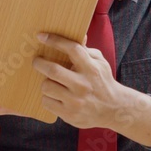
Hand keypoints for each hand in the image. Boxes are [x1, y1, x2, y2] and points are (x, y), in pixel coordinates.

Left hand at [33, 33, 150, 146]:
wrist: (113, 109)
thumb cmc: (102, 82)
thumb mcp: (99, 63)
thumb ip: (86, 50)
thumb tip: (78, 36)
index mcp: (91, 69)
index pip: (72, 49)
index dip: (55, 40)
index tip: (42, 36)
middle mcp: (83, 85)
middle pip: (52, 70)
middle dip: (39, 63)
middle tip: (37, 60)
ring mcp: (75, 101)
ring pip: (46, 86)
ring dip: (46, 82)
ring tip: (51, 82)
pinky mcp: (69, 115)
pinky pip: (47, 102)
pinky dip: (48, 97)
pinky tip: (55, 96)